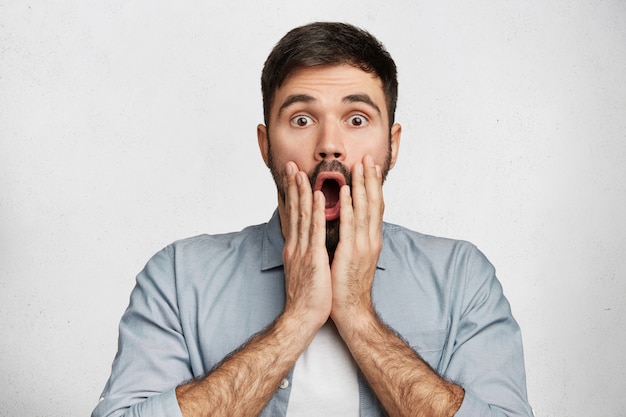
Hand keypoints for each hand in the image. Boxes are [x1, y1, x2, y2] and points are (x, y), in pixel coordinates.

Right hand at [281, 161, 331, 328]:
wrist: (302, 318)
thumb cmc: (306, 297)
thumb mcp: (301, 269)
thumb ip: (302, 252)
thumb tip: (305, 240)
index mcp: (294, 248)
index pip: (292, 216)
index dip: (291, 195)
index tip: (291, 177)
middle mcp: (295, 245)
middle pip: (293, 211)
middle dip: (292, 187)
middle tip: (290, 165)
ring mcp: (303, 251)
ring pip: (303, 216)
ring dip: (302, 192)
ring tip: (301, 172)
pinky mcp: (313, 258)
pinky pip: (316, 232)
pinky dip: (316, 212)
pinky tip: (318, 196)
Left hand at [330, 155, 383, 322]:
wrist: (351, 309)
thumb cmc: (350, 284)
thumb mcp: (357, 257)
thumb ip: (357, 238)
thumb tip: (354, 222)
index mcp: (372, 240)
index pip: (376, 207)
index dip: (373, 185)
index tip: (371, 167)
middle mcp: (371, 240)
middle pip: (373, 203)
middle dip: (370, 179)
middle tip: (367, 158)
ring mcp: (363, 246)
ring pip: (364, 210)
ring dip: (361, 186)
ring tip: (358, 167)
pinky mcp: (350, 253)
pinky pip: (350, 226)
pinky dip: (349, 208)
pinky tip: (346, 193)